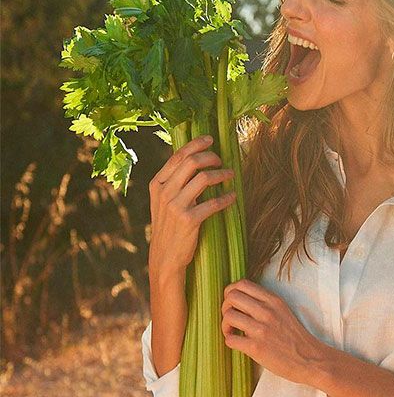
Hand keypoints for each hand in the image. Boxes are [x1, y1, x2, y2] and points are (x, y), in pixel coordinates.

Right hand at [148, 134, 235, 279]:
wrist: (165, 257)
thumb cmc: (169, 227)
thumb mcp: (163, 202)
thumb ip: (174, 182)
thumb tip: (193, 160)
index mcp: (157, 184)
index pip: (178, 155)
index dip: (196, 144)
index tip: (211, 139)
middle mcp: (165, 192)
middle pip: (191, 162)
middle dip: (211, 157)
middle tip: (222, 161)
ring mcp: (176, 206)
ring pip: (203, 178)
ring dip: (221, 174)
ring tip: (230, 175)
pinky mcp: (189, 220)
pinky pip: (213, 203)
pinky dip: (226, 198)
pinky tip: (233, 197)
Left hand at [221, 278, 326, 384]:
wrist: (311, 360)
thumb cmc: (295, 338)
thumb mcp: (283, 311)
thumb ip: (264, 304)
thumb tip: (240, 302)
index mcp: (273, 301)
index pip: (242, 284)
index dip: (230, 292)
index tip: (233, 303)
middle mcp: (267, 312)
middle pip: (231, 296)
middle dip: (225, 307)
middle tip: (231, 318)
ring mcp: (261, 330)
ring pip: (228, 316)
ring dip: (225, 325)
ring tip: (232, 332)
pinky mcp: (256, 348)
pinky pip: (230, 339)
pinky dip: (229, 341)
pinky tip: (237, 343)